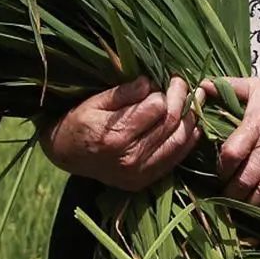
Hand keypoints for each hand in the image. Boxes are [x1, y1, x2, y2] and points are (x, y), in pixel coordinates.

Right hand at [40, 75, 202, 191]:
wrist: (65, 155)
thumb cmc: (78, 123)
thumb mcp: (94, 102)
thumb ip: (123, 93)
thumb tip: (149, 83)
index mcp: (115, 137)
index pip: (156, 108)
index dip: (165, 90)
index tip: (167, 78)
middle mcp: (130, 159)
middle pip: (171, 124)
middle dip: (182, 99)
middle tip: (183, 83)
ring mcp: (139, 173)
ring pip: (179, 141)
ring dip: (191, 118)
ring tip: (194, 99)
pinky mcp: (145, 180)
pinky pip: (175, 158)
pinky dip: (188, 140)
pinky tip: (192, 124)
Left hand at [201, 70, 259, 215]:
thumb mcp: (255, 86)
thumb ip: (228, 87)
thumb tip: (202, 84)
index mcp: (257, 122)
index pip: (233, 152)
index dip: (222, 167)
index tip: (219, 172)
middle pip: (247, 178)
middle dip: (232, 191)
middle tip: (226, 194)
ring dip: (251, 202)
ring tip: (242, 202)